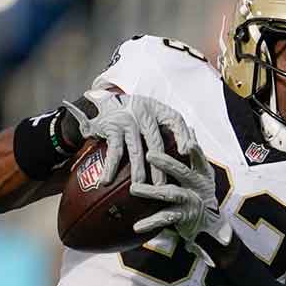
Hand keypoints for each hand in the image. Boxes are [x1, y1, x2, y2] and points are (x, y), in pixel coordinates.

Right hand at [62, 90, 195, 185]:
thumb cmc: (129, 112)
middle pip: (156, 141)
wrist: (98, 99)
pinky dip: (110, 166)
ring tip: (140, 186)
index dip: (183, 135)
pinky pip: (113, 149)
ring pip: (135, 149)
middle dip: (160, 165)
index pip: (174, 120)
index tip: (187, 152)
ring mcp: (127, 119)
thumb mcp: (148, 112)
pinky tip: (107, 180)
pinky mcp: (111, 126)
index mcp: (156, 109)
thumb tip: (187, 148)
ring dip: (137, 169)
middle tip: (163, 185)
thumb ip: (164, 126)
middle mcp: (143, 112)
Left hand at [130, 148, 232, 264]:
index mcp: (202, 172)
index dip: (195, 151)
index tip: (188, 143)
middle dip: (167, 163)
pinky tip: (136, 226)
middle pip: (182, 172)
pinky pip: (164, 219)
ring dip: (151, 191)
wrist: (209, 225)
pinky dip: (150, 222)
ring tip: (134, 188)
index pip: (199, 158)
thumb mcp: (201, 172)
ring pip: (170, 194)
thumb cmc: (199, 192)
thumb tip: (190, 128)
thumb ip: (194, 153)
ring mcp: (191, 202)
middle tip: (149, 154)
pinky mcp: (183, 218)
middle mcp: (198, 186)